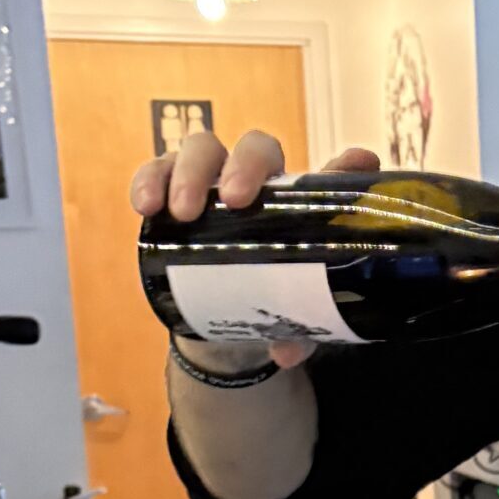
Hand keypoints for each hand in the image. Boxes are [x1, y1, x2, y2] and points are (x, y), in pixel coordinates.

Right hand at [132, 132, 379, 370]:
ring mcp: (211, 180)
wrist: (223, 315)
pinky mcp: (170, 191)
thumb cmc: (270, 295)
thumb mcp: (293, 308)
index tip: (352, 163)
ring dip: (189, 173)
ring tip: (182, 212)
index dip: (343, 165)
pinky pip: (156, 172)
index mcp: (299, 201)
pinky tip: (146, 205)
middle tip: (237, 200)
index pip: (324, 170)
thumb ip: (299, 326)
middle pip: (254, 147)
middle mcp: (256, 180)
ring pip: (202, 149)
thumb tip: (287, 351)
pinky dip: (148, 180)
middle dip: (244, 165)